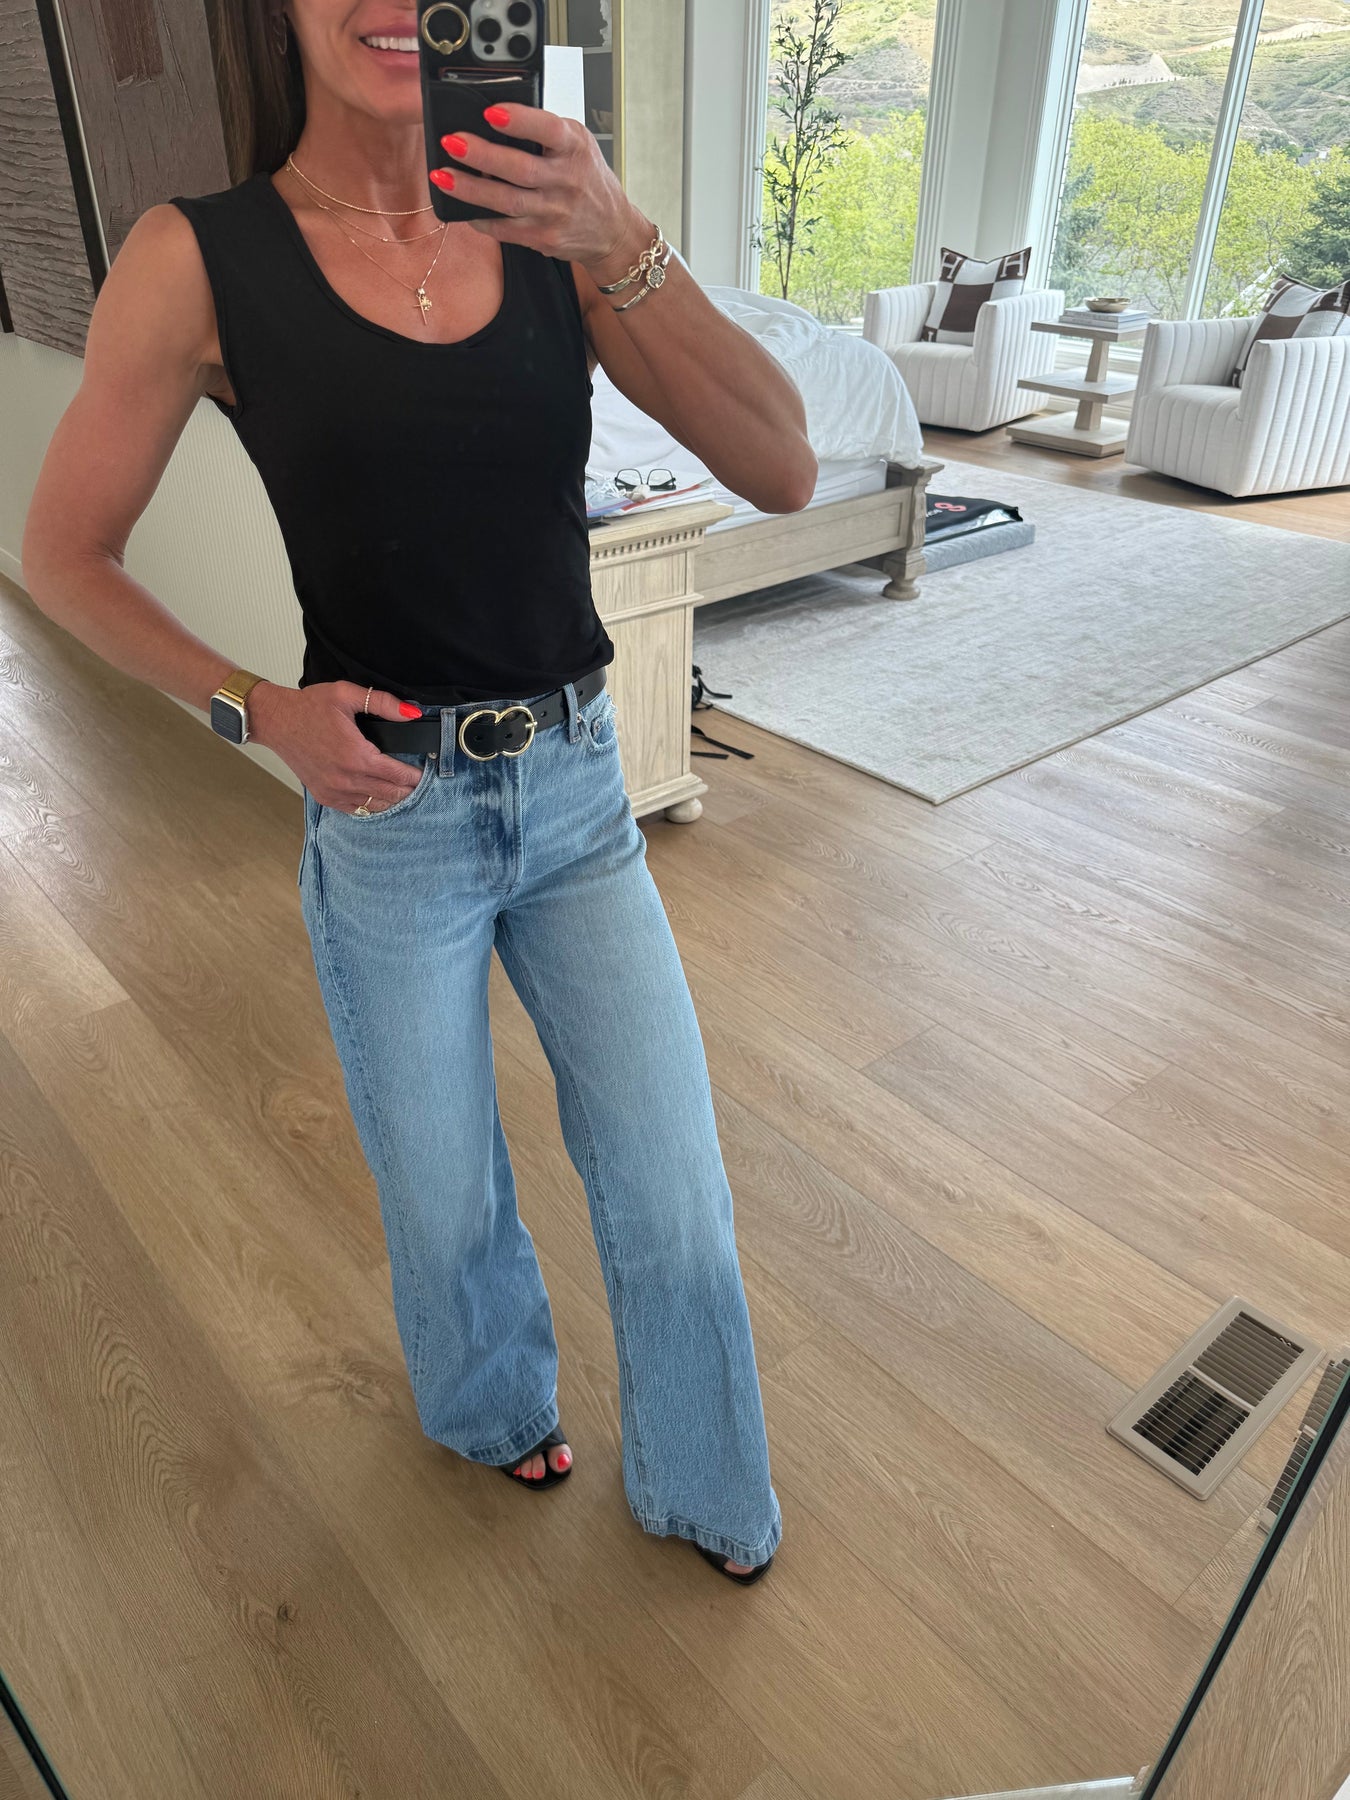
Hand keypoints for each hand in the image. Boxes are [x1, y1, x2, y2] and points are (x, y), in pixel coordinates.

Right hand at [251, 681, 427, 813]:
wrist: (275, 721)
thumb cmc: (309, 707)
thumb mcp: (346, 695)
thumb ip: (382, 703)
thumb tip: (412, 712)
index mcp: (356, 756)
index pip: (398, 775)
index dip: (417, 776)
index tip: (428, 774)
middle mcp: (347, 779)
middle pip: (391, 794)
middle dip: (409, 790)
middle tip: (422, 785)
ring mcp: (335, 791)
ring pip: (375, 805)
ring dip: (393, 800)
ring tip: (405, 792)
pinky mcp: (325, 797)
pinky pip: (356, 809)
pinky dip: (371, 805)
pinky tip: (380, 797)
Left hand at [431, 104, 651, 280]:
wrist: (611, 229)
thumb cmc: (588, 179)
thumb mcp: (579, 144)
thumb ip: (546, 131)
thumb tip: (497, 117)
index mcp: (575, 149)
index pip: (548, 130)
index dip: (519, 121)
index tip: (491, 112)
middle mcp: (567, 182)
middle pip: (520, 169)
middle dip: (482, 155)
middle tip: (452, 142)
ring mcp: (555, 213)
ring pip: (507, 202)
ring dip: (471, 190)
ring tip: (443, 176)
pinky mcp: (544, 238)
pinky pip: (505, 229)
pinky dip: (480, 218)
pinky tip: (460, 207)